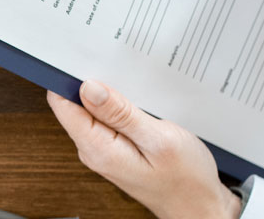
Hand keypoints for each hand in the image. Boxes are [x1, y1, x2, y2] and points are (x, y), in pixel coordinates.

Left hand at [47, 82, 241, 218]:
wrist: (201, 207)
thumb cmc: (187, 180)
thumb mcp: (160, 140)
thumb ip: (121, 113)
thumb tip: (88, 88)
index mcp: (98, 148)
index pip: (62, 104)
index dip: (69, 78)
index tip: (86, 59)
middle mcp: (94, 150)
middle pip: (74, 104)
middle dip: (92, 83)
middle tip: (119, 70)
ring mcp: (103, 150)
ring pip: (92, 110)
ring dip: (109, 96)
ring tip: (133, 88)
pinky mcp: (116, 149)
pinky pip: (107, 120)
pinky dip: (119, 108)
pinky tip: (137, 103)